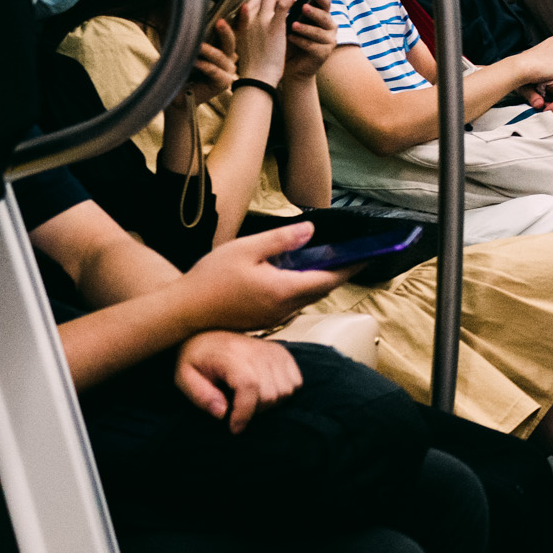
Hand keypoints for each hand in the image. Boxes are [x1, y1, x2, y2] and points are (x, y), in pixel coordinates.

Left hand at [175, 327, 302, 431]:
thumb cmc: (196, 359)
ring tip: (250, 400)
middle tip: (238, 410)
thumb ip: (200, 396)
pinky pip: (296, 382)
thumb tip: (222, 413)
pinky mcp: (283, 352)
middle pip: (270, 393)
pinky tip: (265, 390)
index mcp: (229, 354)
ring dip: (269, 403)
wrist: (208, 334)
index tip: (234, 428)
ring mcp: (272, 350)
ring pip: (285, 390)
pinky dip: (283, 392)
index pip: (249, 385)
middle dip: (255, 411)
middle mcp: (256, 349)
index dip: (244, 412)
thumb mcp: (183, 378)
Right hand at [184, 220, 348, 334]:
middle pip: (321, 291)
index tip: (368, 257)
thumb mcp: (246, 249)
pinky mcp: (262, 320)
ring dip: (320, 282)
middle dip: (339, 274)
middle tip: (352, 256)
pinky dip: (301, 288)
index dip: (350, 268)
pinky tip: (295, 275)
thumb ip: (281, 240)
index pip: (328, 280)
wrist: (183, 312)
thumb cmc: (210, 279)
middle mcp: (283, 308)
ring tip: (328, 261)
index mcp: (283, 290)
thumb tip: (311, 231)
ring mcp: (273, 317)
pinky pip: (291, 303)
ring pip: (306, 298)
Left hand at [190, 12, 240, 101]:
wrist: (180, 94)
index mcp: (224, 48)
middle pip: (231, 41)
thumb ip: (192, 33)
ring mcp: (227, 71)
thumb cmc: (185, 69)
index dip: (241, 19)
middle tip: (220, 21)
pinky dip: (205, 66)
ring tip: (198, 46)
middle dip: (227, 31)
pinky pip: (214, 71)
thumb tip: (185, 12)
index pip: (236, 31)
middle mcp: (229, 58)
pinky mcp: (222, 83)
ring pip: (220, 56)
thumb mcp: (188, 48)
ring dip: (209, 50)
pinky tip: (196, 62)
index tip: (244, 6)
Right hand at [231, 0, 294, 83]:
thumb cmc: (254, 66)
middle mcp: (249, 18)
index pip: (252, 1)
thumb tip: (257, 27)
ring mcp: (261, 21)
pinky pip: (283, 3)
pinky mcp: (274, 26)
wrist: (256, 78)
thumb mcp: (245, 46)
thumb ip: (249, 32)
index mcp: (242, 23)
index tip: (276, 0)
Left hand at [282, 0, 336, 84]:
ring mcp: (329, 41)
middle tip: (303, 7)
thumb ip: (293, 9)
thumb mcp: (290, 21)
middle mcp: (330, 27)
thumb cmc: (289, 38)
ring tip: (292, 25)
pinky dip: (301, 41)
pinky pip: (314, 46)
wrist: (287, 63)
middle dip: (313, 12)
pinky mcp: (324, 54)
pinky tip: (290, 38)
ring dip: (306, 28)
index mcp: (323, 16)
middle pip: (325, 17)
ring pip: (319, 32)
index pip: (325, 4)